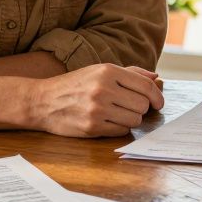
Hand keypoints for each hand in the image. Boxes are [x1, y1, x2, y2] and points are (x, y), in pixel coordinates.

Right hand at [31, 64, 163, 137]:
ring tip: (117, 113)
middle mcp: (104, 89)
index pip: (146, 86)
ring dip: (130, 119)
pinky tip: (108, 121)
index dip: (157, 96)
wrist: (43, 101)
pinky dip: (119, 128)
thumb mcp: (99, 70)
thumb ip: (130, 73)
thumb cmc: (75, 84)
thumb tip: (156, 77)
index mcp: (108, 71)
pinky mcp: (92, 127)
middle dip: (141, 108)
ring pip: (134, 120)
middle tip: (129, 107)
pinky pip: (121, 131)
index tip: (159, 103)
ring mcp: (97, 109)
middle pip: (142, 105)